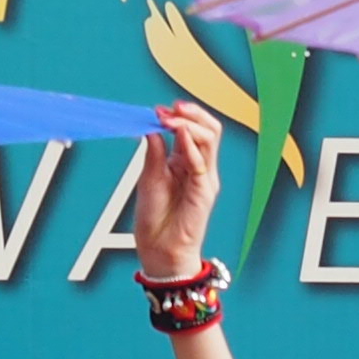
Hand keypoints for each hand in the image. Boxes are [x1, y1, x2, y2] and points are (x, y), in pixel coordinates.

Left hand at [133, 102, 224, 279]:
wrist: (159, 250)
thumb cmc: (154, 219)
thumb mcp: (149, 179)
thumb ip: (154, 153)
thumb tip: (152, 127)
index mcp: (183, 161)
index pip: (190, 129)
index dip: (176, 115)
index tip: (156, 110)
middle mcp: (198, 167)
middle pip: (207, 129)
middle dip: (191, 113)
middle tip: (170, 108)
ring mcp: (204, 178)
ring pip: (210, 139)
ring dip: (191, 124)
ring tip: (172, 118)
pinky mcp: (205, 191)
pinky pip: (202, 162)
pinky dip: (190, 146)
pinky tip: (179, 135)